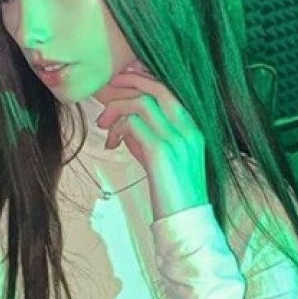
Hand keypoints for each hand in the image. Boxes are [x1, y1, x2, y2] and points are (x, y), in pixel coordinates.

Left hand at [97, 61, 208, 219]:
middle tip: (109, 86)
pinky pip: (133, 124)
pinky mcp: (161, 151)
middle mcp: (188, 129)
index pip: (170, 90)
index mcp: (193, 129)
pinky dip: (117, 128)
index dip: (145, 78)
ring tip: (104, 126)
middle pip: (158, 87)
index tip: (124, 77)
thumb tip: (126, 125)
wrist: (186, 221)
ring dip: (117, 109)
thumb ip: (149, 139)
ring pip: (142, 103)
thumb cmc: (173, 195)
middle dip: (130, 81)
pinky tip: (112, 143)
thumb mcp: (163, 160)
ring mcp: (177, 139)